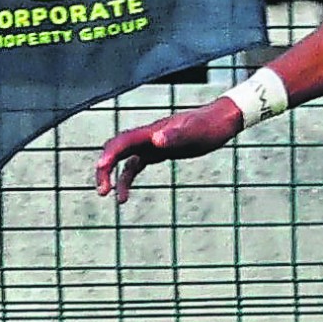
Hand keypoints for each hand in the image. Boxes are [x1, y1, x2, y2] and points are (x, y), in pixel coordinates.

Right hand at [94, 99, 242, 204]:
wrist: (221, 120)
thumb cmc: (209, 125)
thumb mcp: (195, 132)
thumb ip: (175, 136)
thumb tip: (155, 141)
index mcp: (151, 132)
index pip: (121, 143)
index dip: (108, 156)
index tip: (101, 171)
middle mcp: (147, 137)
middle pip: (115, 151)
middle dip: (104, 170)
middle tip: (102, 192)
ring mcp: (151, 144)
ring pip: (123, 161)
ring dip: (115, 179)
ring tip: (117, 201)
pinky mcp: (158, 151)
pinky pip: (135, 166)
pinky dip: (127, 180)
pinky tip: (124, 197)